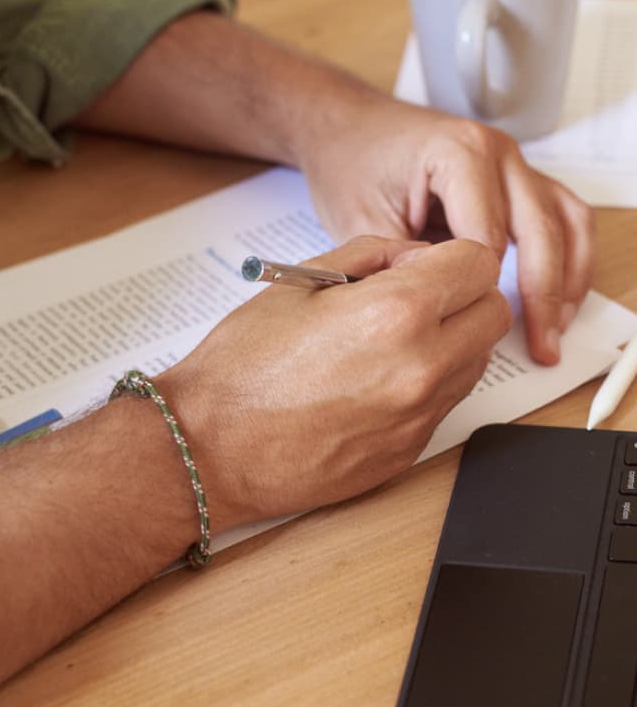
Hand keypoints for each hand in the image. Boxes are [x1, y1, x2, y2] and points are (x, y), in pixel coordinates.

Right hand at [158, 235, 510, 528]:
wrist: (212, 445)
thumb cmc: (242, 363)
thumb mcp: (299, 283)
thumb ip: (369, 255)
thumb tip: (413, 257)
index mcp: (396, 313)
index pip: (477, 264)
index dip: (449, 255)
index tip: (420, 264)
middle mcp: (424, 367)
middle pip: (494, 313)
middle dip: (463, 295)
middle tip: (413, 295)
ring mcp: (421, 415)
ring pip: (478, 360)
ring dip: (451, 339)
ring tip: (385, 338)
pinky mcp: (411, 451)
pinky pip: (446, 402)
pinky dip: (426, 381)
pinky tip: (372, 377)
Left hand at [297, 97, 593, 365]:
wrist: (346, 127)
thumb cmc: (349, 165)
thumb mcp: (362, 221)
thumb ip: (405, 264)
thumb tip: (441, 307)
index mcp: (459, 153)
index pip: (488, 234)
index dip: (482, 285)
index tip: (475, 325)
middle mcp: (497, 151)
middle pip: (541, 229)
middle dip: (542, 293)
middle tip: (540, 344)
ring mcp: (513, 161)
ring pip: (566, 222)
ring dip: (567, 278)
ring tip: (555, 329)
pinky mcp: (517, 176)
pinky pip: (560, 216)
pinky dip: (566, 258)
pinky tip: (556, 299)